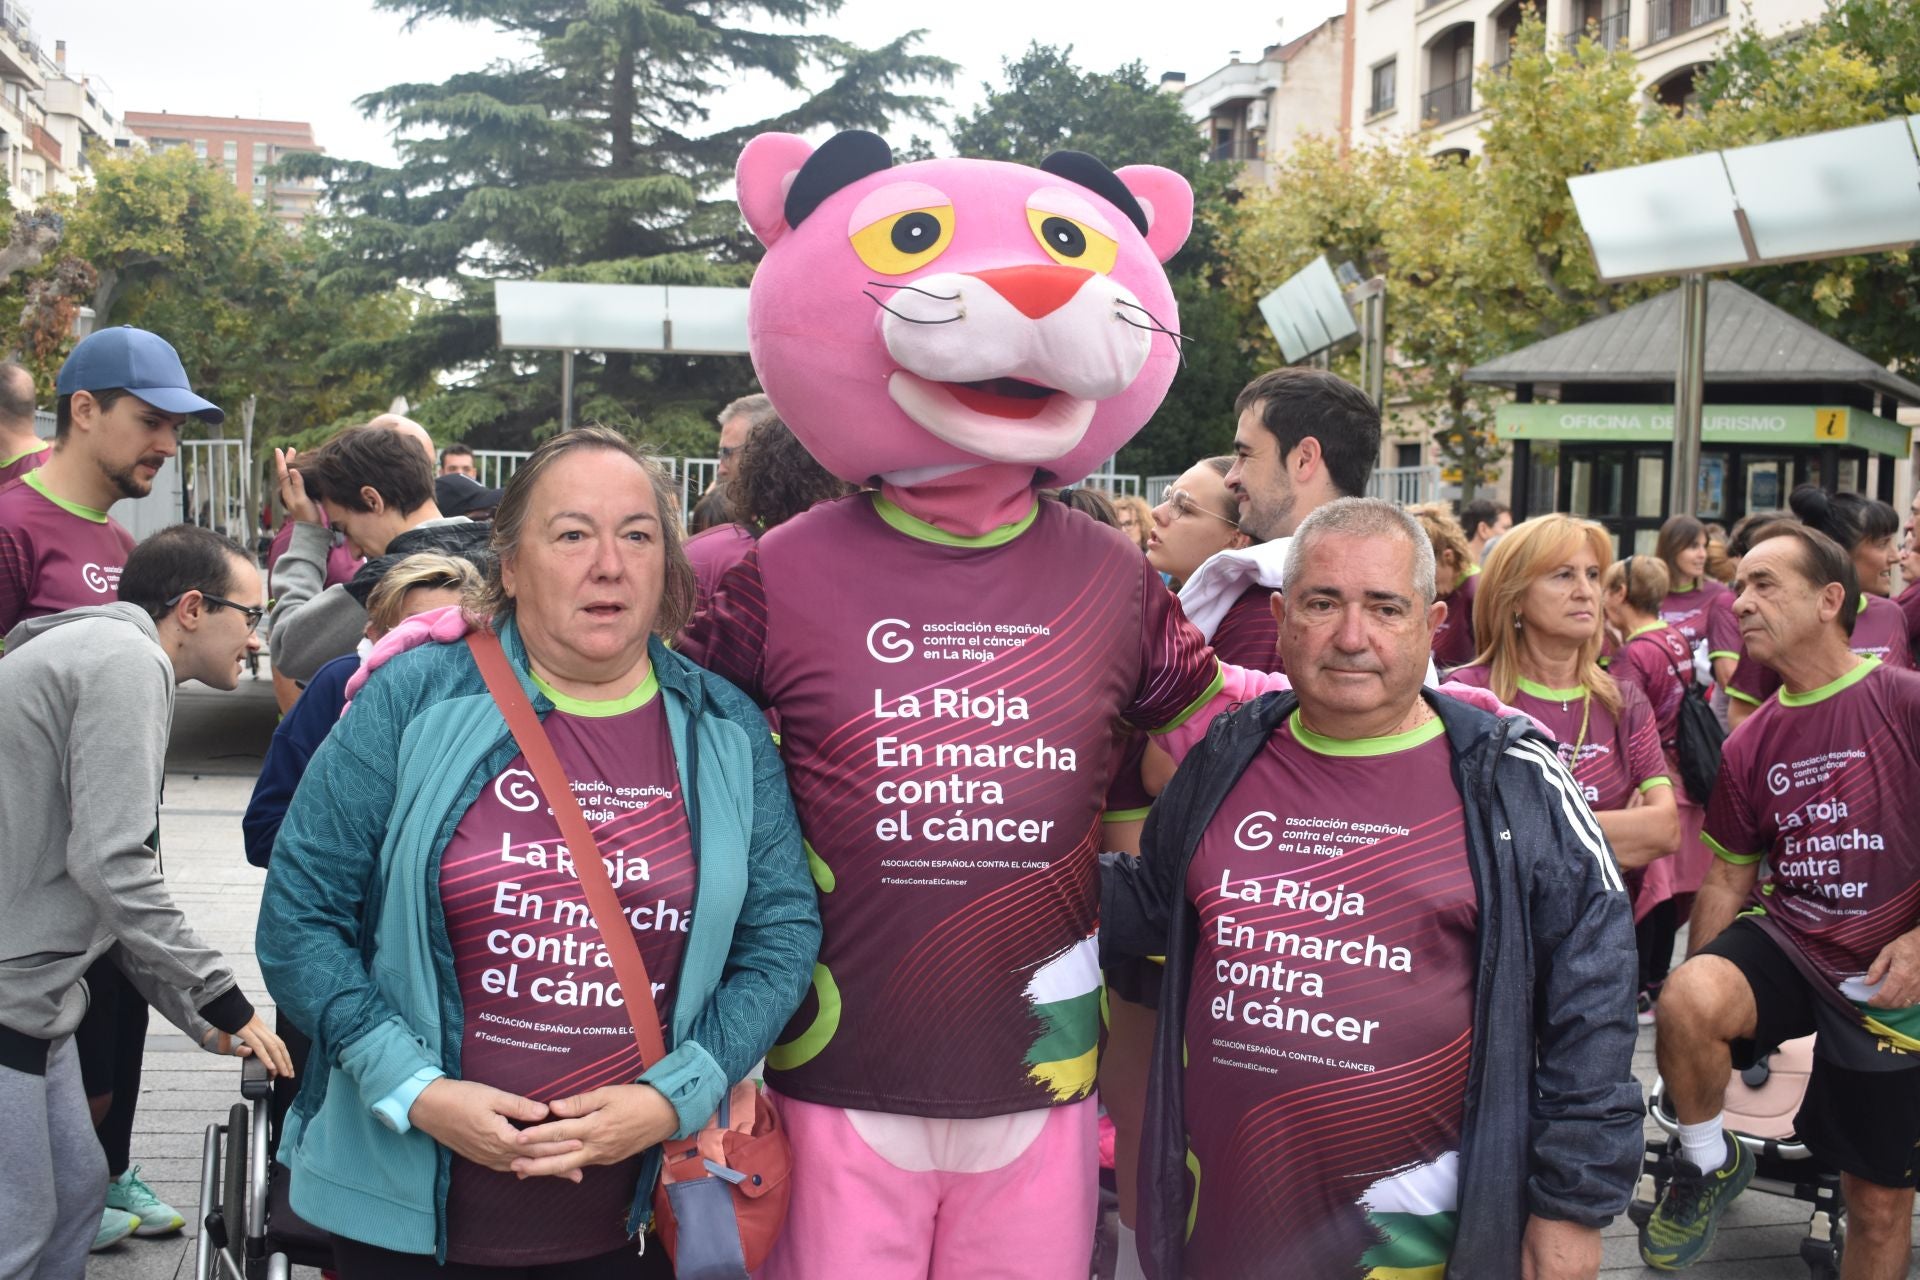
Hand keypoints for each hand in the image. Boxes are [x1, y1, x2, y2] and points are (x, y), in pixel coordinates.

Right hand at [201, 1015, 295, 1077]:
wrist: (218, 1001)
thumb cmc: (223, 1016)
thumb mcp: (226, 1032)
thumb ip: (228, 1042)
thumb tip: (233, 1050)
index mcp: (259, 1028)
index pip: (276, 1042)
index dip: (283, 1054)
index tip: (287, 1066)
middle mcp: (260, 1028)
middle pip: (279, 1045)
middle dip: (286, 1061)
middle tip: (291, 1074)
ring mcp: (254, 1028)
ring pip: (272, 1047)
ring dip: (280, 1062)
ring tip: (285, 1073)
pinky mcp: (245, 1031)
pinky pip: (258, 1046)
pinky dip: (266, 1057)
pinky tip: (271, 1067)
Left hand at [275, 448, 322, 526]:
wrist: (311, 528)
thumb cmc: (306, 515)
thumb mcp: (301, 500)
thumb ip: (297, 485)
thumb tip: (292, 470)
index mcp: (287, 490)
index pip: (282, 472)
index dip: (281, 461)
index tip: (278, 450)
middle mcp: (289, 491)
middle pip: (286, 472)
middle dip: (288, 460)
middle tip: (292, 449)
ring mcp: (296, 494)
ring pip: (292, 476)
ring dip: (294, 465)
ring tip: (298, 456)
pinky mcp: (303, 496)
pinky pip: (299, 480)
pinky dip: (300, 473)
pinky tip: (305, 471)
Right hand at [408, 1078, 573, 1173]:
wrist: (429, 1108)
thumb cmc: (461, 1097)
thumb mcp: (492, 1096)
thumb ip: (520, 1106)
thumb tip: (545, 1112)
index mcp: (500, 1137)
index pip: (537, 1144)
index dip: (559, 1145)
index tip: (579, 1144)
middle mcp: (494, 1153)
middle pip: (532, 1160)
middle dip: (557, 1165)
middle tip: (580, 1172)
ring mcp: (486, 1157)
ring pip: (521, 1166)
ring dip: (542, 1169)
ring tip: (563, 1174)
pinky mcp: (480, 1156)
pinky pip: (507, 1166)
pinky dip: (523, 1167)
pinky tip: (532, 1169)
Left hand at [509, 1084, 678, 1182]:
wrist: (667, 1115)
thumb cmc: (637, 1099)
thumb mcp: (609, 1093)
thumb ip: (580, 1101)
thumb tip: (554, 1107)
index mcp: (595, 1127)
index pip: (560, 1132)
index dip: (538, 1135)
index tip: (518, 1137)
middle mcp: (597, 1146)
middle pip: (560, 1160)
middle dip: (535, 1164)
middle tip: (513, 1164)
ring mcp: (604, 1156)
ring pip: (570, 1166)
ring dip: (546, 1169)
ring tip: (525, 1170)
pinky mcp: (609, 1159)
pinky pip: (583, 1164)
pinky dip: (565, 1166)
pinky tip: (553, 1166)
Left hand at [1521, 1216, 1599, 1279]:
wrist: (1570, 1203)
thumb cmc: (1544, 1223)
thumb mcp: (1527, 1247)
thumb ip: (1528, 1273)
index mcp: (1552, 1274)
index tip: (1537, 1276)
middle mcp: (1572, 1277)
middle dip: (1552, 1279)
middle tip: (1547, 1270)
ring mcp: (1587, 1272)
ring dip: (1564, 1279)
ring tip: (1558, 1267)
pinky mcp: (1597, 1265)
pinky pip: (1588, 1279)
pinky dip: (1578, 1277)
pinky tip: (1570, 1266)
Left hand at [1864, 927, 1919, 1008]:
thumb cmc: (1907, 945)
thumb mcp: (1887, 952)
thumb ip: (1876, 969)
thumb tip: (1867, 983)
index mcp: (1899, 976)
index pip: (1885, 996)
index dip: (1876, 1002)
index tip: (1869, 1001)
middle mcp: (1911, 985)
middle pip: (1895, 1003)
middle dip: (1882, 1005)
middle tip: (1875, 1001)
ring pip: (1905, 1004)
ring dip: (1893, 1005)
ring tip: (1885, 1000)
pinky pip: (1914, 1002)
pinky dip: (1904, 1003)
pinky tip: (1898, 998)